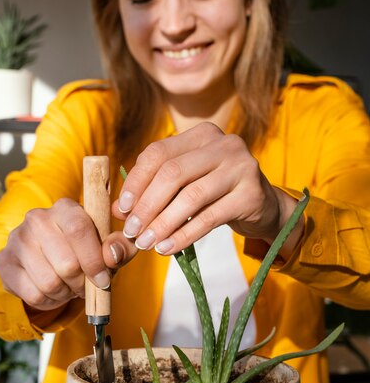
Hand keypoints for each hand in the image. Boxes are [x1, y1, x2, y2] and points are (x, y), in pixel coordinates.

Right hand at [0, 198, 136, 310]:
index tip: (103, 279)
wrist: (51, 260)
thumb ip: (122, 247)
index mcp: (66, 208)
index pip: (78, 229)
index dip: (93, 259)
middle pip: (66, 263)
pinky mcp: (4, 261)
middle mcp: (37, 218)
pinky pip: (33, 294)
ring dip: (65, 293)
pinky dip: (49, 301)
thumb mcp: (110, 248)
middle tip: (85, 284)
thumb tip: (111, 255)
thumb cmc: (86, 251)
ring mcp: (17, 239)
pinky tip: (53, 292)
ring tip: (69, 286)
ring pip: (49, 282)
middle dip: (81, 283)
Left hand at [113, 122, 303, 256]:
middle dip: (147, 206)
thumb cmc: (217, 193)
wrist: (264, 207)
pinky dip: (184, 235)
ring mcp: (241, 166)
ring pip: (190, 197)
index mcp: (202, 134)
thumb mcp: (185, 186)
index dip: (136, 182)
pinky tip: (168, 248)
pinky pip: (209, 217)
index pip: (158, 153)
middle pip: (172, 173)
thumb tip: (117, 209)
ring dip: (163, 224)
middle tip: (132, 232)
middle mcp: (224, 143)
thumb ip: (152, 192)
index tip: (123, 209)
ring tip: (147, 243)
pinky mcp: (252, 193)